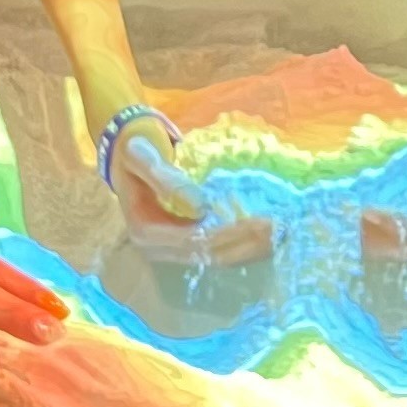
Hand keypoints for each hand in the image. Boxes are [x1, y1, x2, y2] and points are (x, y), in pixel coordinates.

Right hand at [106, 112, 272, 265]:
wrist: (125, 149)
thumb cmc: (133, 149)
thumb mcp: (142, 156)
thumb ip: (166, 179)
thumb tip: (200, 207)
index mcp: (145, 232)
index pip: (195, 242)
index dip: (230, 234)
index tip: (261, 222)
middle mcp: (158, 248)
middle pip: (210, 255)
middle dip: (247, 244)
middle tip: (281, 229)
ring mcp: (171, 248)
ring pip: (217, 257)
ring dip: (250, 249)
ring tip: (281, 235)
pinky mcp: (185, 240)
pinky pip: (217, 249)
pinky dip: (243, 244)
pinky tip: (267, 236)